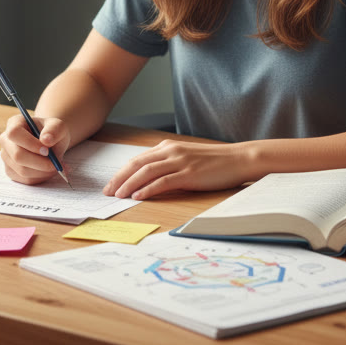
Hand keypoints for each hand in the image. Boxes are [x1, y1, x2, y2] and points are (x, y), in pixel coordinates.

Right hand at [0, 113, 71, 185]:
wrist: (50, 143)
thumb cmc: (52, 132)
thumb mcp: (58, 126)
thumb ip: (54, 129)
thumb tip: (45, 140)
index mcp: (14, 123)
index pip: (14, 133)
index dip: (30, 143)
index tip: (47, 150)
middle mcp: (6, 140)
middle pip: (17, 155)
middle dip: (39, 162)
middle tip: (55, 163)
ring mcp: (6, 157)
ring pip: (22, 170)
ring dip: (42, 171)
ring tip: (54, 165)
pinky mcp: (10, 171)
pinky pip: (25, 179)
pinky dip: (40, 177)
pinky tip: (47, 170)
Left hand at [102, 139, 253, 199]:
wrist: (238, 159)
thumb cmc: (213, 162)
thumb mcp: (186, 158)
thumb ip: (169, 163)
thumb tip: (149, 179)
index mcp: (168, 147)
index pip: (138, 159)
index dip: (122, 171)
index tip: (111, 183)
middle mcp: (171, 151)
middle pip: (137, 164)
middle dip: (119, 178)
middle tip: (107, 191)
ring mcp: (180, 162)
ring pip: (146, 172)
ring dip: (129, 184)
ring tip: (118, 195)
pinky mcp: (189, 174)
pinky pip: (163, 181)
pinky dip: (148, 189)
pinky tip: (138, 196)